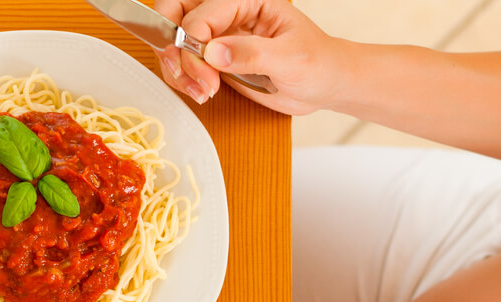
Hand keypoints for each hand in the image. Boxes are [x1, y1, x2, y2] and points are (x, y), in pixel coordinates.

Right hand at [152, 0, 339, 113]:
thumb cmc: (318, 63)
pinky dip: (184, 79)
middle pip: (177, 13)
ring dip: (178, 68)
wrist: (325, 85)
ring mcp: (220, 35)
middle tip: (189, 76)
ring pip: (176, 40)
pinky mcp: (217, 59)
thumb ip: (251, 53)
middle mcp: (229, 13)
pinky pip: (185, 63)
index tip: (206, 71)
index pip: (201, 10)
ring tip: (201, 91)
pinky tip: (202, 92)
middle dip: (174, 47)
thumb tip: (213, 53)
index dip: (194, 40)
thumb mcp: (290, 58)